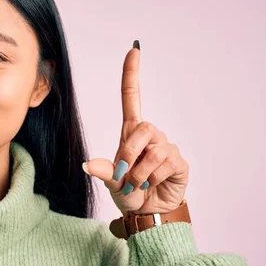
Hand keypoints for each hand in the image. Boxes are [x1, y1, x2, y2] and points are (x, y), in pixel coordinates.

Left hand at [83, 41, 188, 214]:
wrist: (148, 214)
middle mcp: (150, 136)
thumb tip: (87, 165)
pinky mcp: (178, 161)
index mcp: (131, 133)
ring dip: (140, 172)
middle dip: (129, 153)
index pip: (132, 97)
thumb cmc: (128, 193)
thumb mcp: (111, 183)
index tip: (134, 50)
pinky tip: (153, 184)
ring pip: (153, 150)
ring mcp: (166, 147)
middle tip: (125, 175)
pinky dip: (153, 178)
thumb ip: (103, 173)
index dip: (132, 74)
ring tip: (138, 183)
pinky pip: (165, 163)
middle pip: (142, 129)